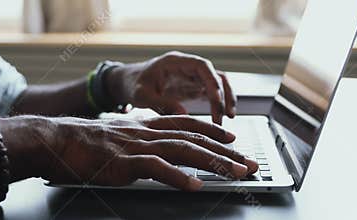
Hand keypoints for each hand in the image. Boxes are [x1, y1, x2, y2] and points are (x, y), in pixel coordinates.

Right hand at [0, 116, 257, 190]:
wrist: (56, 139)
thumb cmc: (84, 142)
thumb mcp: (118, 136)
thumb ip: (138, 141)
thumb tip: (154, 152)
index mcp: (145, 126)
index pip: (186, 123)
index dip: (211, 129)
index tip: (231, 136)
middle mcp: (146, 132)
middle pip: (193, 138)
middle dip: (225, 150)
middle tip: (248, 161)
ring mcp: (137, 146)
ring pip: (183, 150)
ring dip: (212, 161)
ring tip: (235, 172)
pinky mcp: (124, 162)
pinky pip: (156, 168)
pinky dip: (177, 176)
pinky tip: (195, 185)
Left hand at [106, 51, 236, 124]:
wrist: (128, 83)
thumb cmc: (133, 85)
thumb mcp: (142, 95)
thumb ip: (161, 103)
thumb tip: (184, 115)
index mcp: (175, 62)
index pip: (202, 66)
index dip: (212, 82)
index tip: (216, 101)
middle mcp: (187, 66)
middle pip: (215, 75)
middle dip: (222, 95)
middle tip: (222, 118)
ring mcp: (192, 76)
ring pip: (218, 83)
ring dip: (226, 98)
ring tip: (228, 118)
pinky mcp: (193, 87)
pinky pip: (212, 92)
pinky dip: (219, 103)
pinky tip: (220, 118)